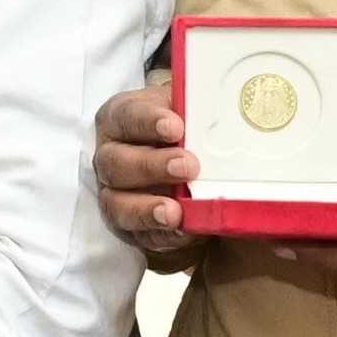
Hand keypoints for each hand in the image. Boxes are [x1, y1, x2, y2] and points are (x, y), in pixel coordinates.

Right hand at [91, 76, 198, 255]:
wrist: (184, 164)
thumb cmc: (184, 131)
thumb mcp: (186, 110)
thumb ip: (196, 107)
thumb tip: (225, 102)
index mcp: (120, 120)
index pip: (124, 116)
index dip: (146, 121)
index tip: (175, 126)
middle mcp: (110, 156)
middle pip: (115, 163)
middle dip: (151, 165)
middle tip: (188, 166)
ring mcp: (115, 193)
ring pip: (116, 203)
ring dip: (146, 208)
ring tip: (174, 211)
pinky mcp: (130, 226)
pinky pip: (139, 235)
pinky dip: (161, 235)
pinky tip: (181, 230)